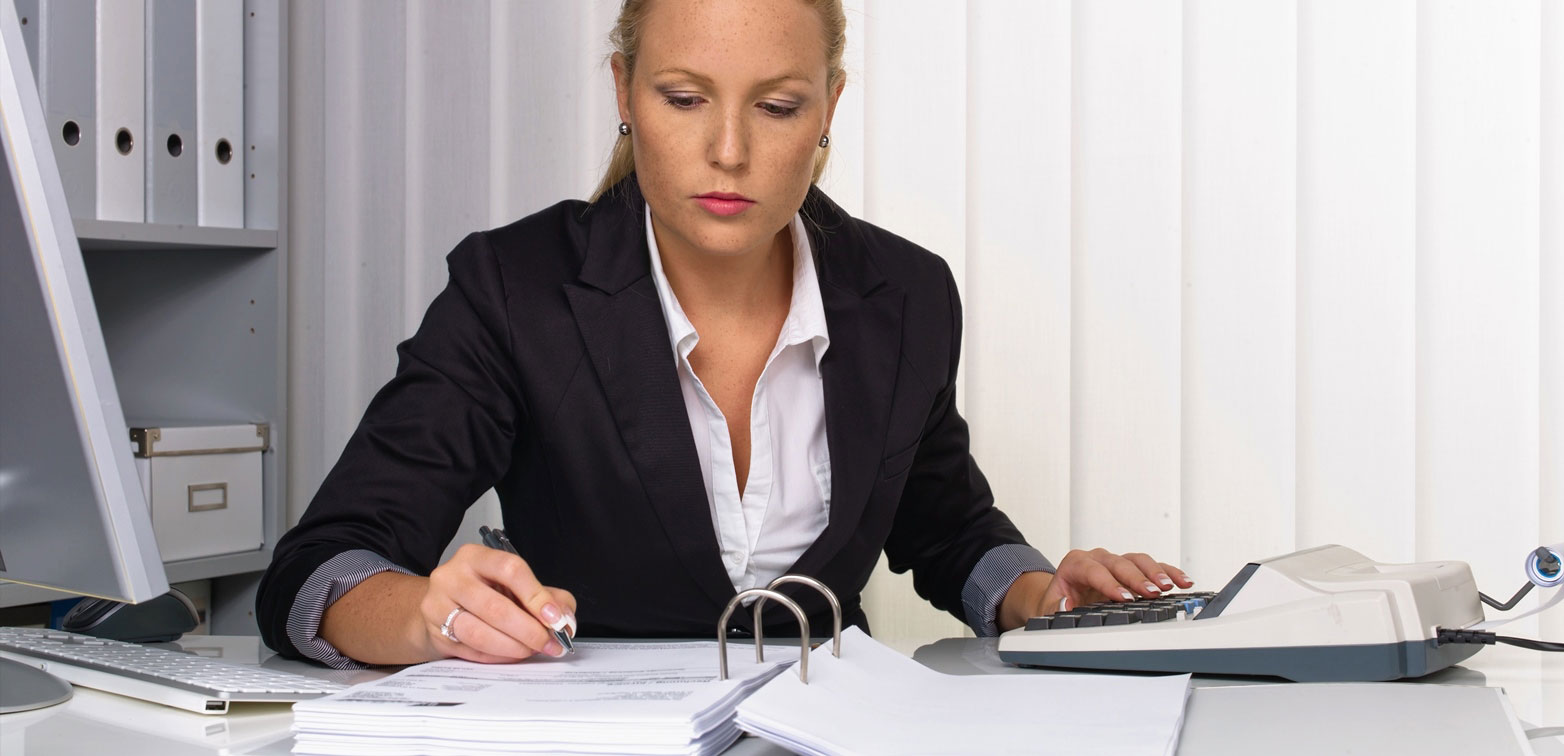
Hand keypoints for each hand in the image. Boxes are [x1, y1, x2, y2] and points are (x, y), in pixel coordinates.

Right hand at [420, 543, 577, 662]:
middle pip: (495, 607)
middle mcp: (452, 577)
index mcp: (475, 557)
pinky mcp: (434, 634)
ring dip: (514, 647)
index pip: (510, 570)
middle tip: (550, 643)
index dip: (537, 596)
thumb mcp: (514, 584)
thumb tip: (565, 619)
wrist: (439, 605)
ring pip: (480, 634)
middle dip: (529, 630)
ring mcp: (438, 606)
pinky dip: (498, 657)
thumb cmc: (483, 591)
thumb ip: (546, 596)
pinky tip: (513, 655)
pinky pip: (471, 651)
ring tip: (532, 650)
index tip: (555, 618)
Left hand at [998, 548, 1192, 630]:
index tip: (1123, 597)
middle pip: (1119, 563)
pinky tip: (1182, 581)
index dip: (1109, 583)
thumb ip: (1054, 607)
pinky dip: (1168, 572)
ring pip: (1138, 560)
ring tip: (1170, 587)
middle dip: (1137, 577)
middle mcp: (1098, 558)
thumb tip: (1066, 603)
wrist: (1061, 599)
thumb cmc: (1056, 604)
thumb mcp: (1047, 608)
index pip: (1093, 570)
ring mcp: (1116, 562)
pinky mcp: (1131, 570)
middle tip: (1152, 592)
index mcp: (1075, 564)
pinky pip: (1152, 567)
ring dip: (1156, 572)